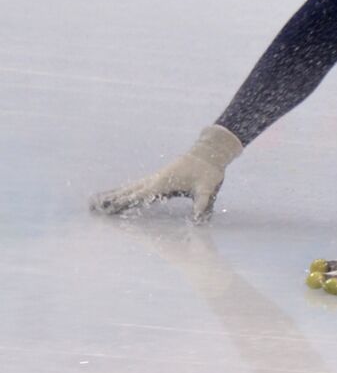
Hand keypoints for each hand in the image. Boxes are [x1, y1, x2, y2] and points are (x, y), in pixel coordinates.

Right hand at [90, 125, 242, 219]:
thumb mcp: (208, 189)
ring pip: (128, 188)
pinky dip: (122, 190)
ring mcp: (154, 178)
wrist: (209, 153)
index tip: (106, 211)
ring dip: (111, 195)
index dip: (122, 204)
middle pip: (127, 193)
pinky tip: (116, 193)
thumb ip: (203, 205)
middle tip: (90, 208)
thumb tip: (200, 220)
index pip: (138, 197)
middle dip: (109, 201)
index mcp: (162, 184)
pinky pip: (135, 186)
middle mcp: (153, 181)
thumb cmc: (209, 172)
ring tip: (93, 200)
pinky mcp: (157, 178)